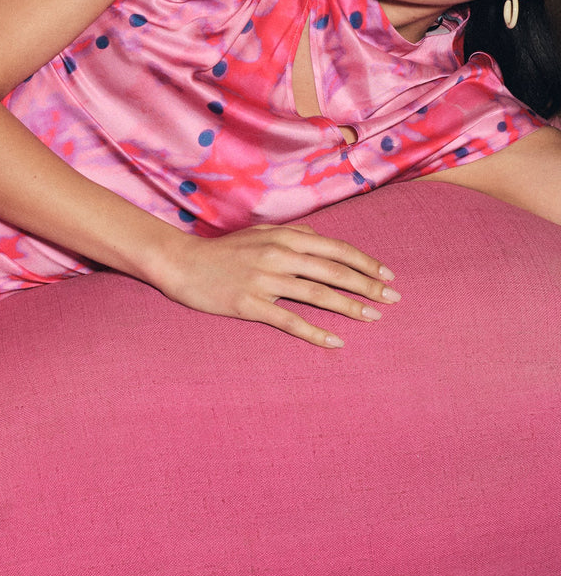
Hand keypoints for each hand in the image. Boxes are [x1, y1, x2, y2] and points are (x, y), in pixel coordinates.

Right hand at [157, 222, 399, 347]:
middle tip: (393, 299)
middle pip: (334, 271)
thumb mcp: (259, 233)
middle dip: (368, 285)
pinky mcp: (249, 304)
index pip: (336, 249)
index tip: (388, 275)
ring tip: (373, 317)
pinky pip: (289, 320)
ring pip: (317, 294)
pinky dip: (315, 332)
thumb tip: (323, 241)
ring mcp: (263, 280)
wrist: (182, 264)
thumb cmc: (223, 250)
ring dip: (349, 307)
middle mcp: (278, 255)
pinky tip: (336, 342)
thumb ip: (293, 235)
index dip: (365, 262)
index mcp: (284, 236)